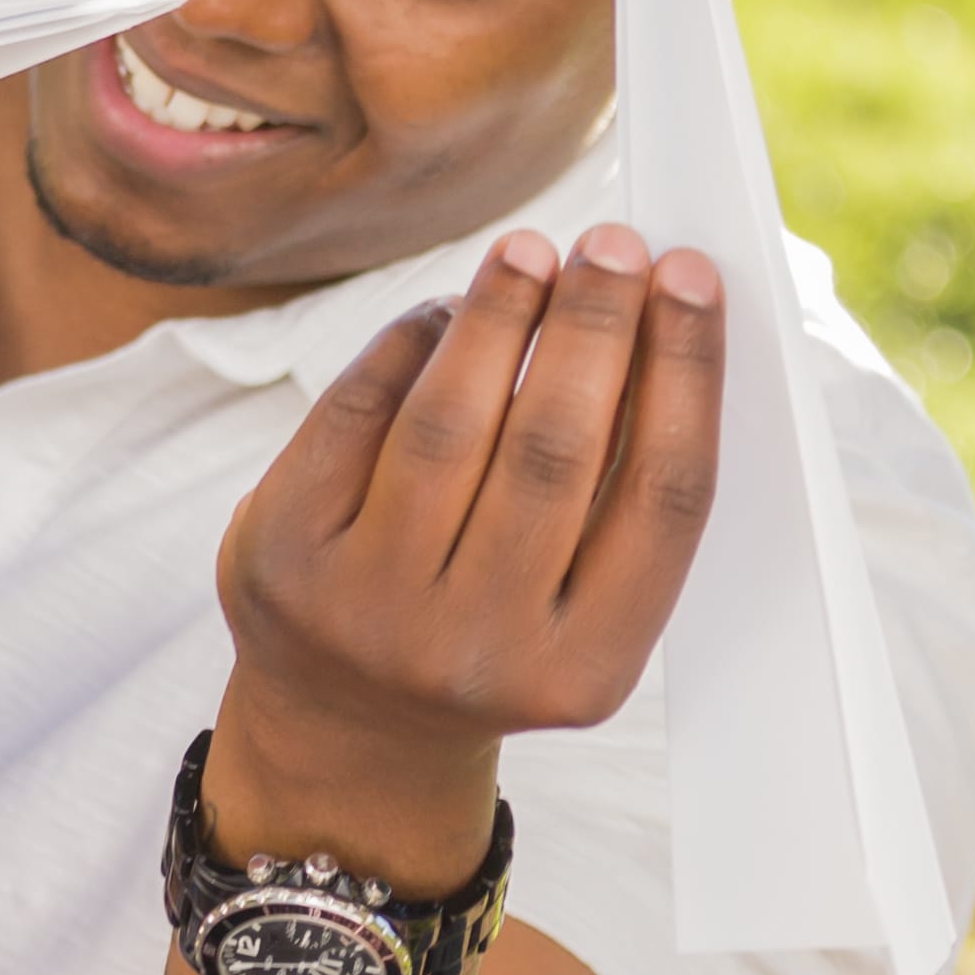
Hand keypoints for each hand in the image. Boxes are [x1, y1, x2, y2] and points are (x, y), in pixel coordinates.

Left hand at [208, 223, 725, 887]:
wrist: (346, 732)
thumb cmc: (490, 635)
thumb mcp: (577, 611)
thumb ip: (617, 495)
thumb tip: (655, 315)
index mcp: (582, 670)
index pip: (660, 498)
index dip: (685, 374)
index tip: (694, 277)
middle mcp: (474, 650)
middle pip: (554, 450)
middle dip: (592, 326)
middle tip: (614, 243)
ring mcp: (366, 612)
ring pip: (449, 425)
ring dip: (498, 318)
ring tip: (529, 253)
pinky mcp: (280, 562)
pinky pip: (354, 417)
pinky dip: (405, 348)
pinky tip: (445, 311)